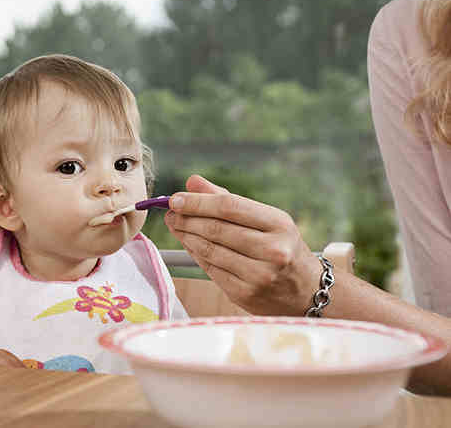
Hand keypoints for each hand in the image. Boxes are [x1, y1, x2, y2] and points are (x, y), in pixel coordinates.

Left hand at [164, 174, 320, 315]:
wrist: (306, 290)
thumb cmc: (281, 246)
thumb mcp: (265, 219)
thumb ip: (227, 199)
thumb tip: (192, 182)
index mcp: (279, 224)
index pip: (229, 207)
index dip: (197, 202)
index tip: (175, 199)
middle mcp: (272, 250)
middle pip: (216, 229)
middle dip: (186, 219)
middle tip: (170, 213)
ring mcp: (259, 275)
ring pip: (209, 250)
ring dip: (186, 236)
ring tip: (176, 226)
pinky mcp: (245, 294)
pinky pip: (210, 270)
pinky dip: (195, 254)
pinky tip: (189, 245)